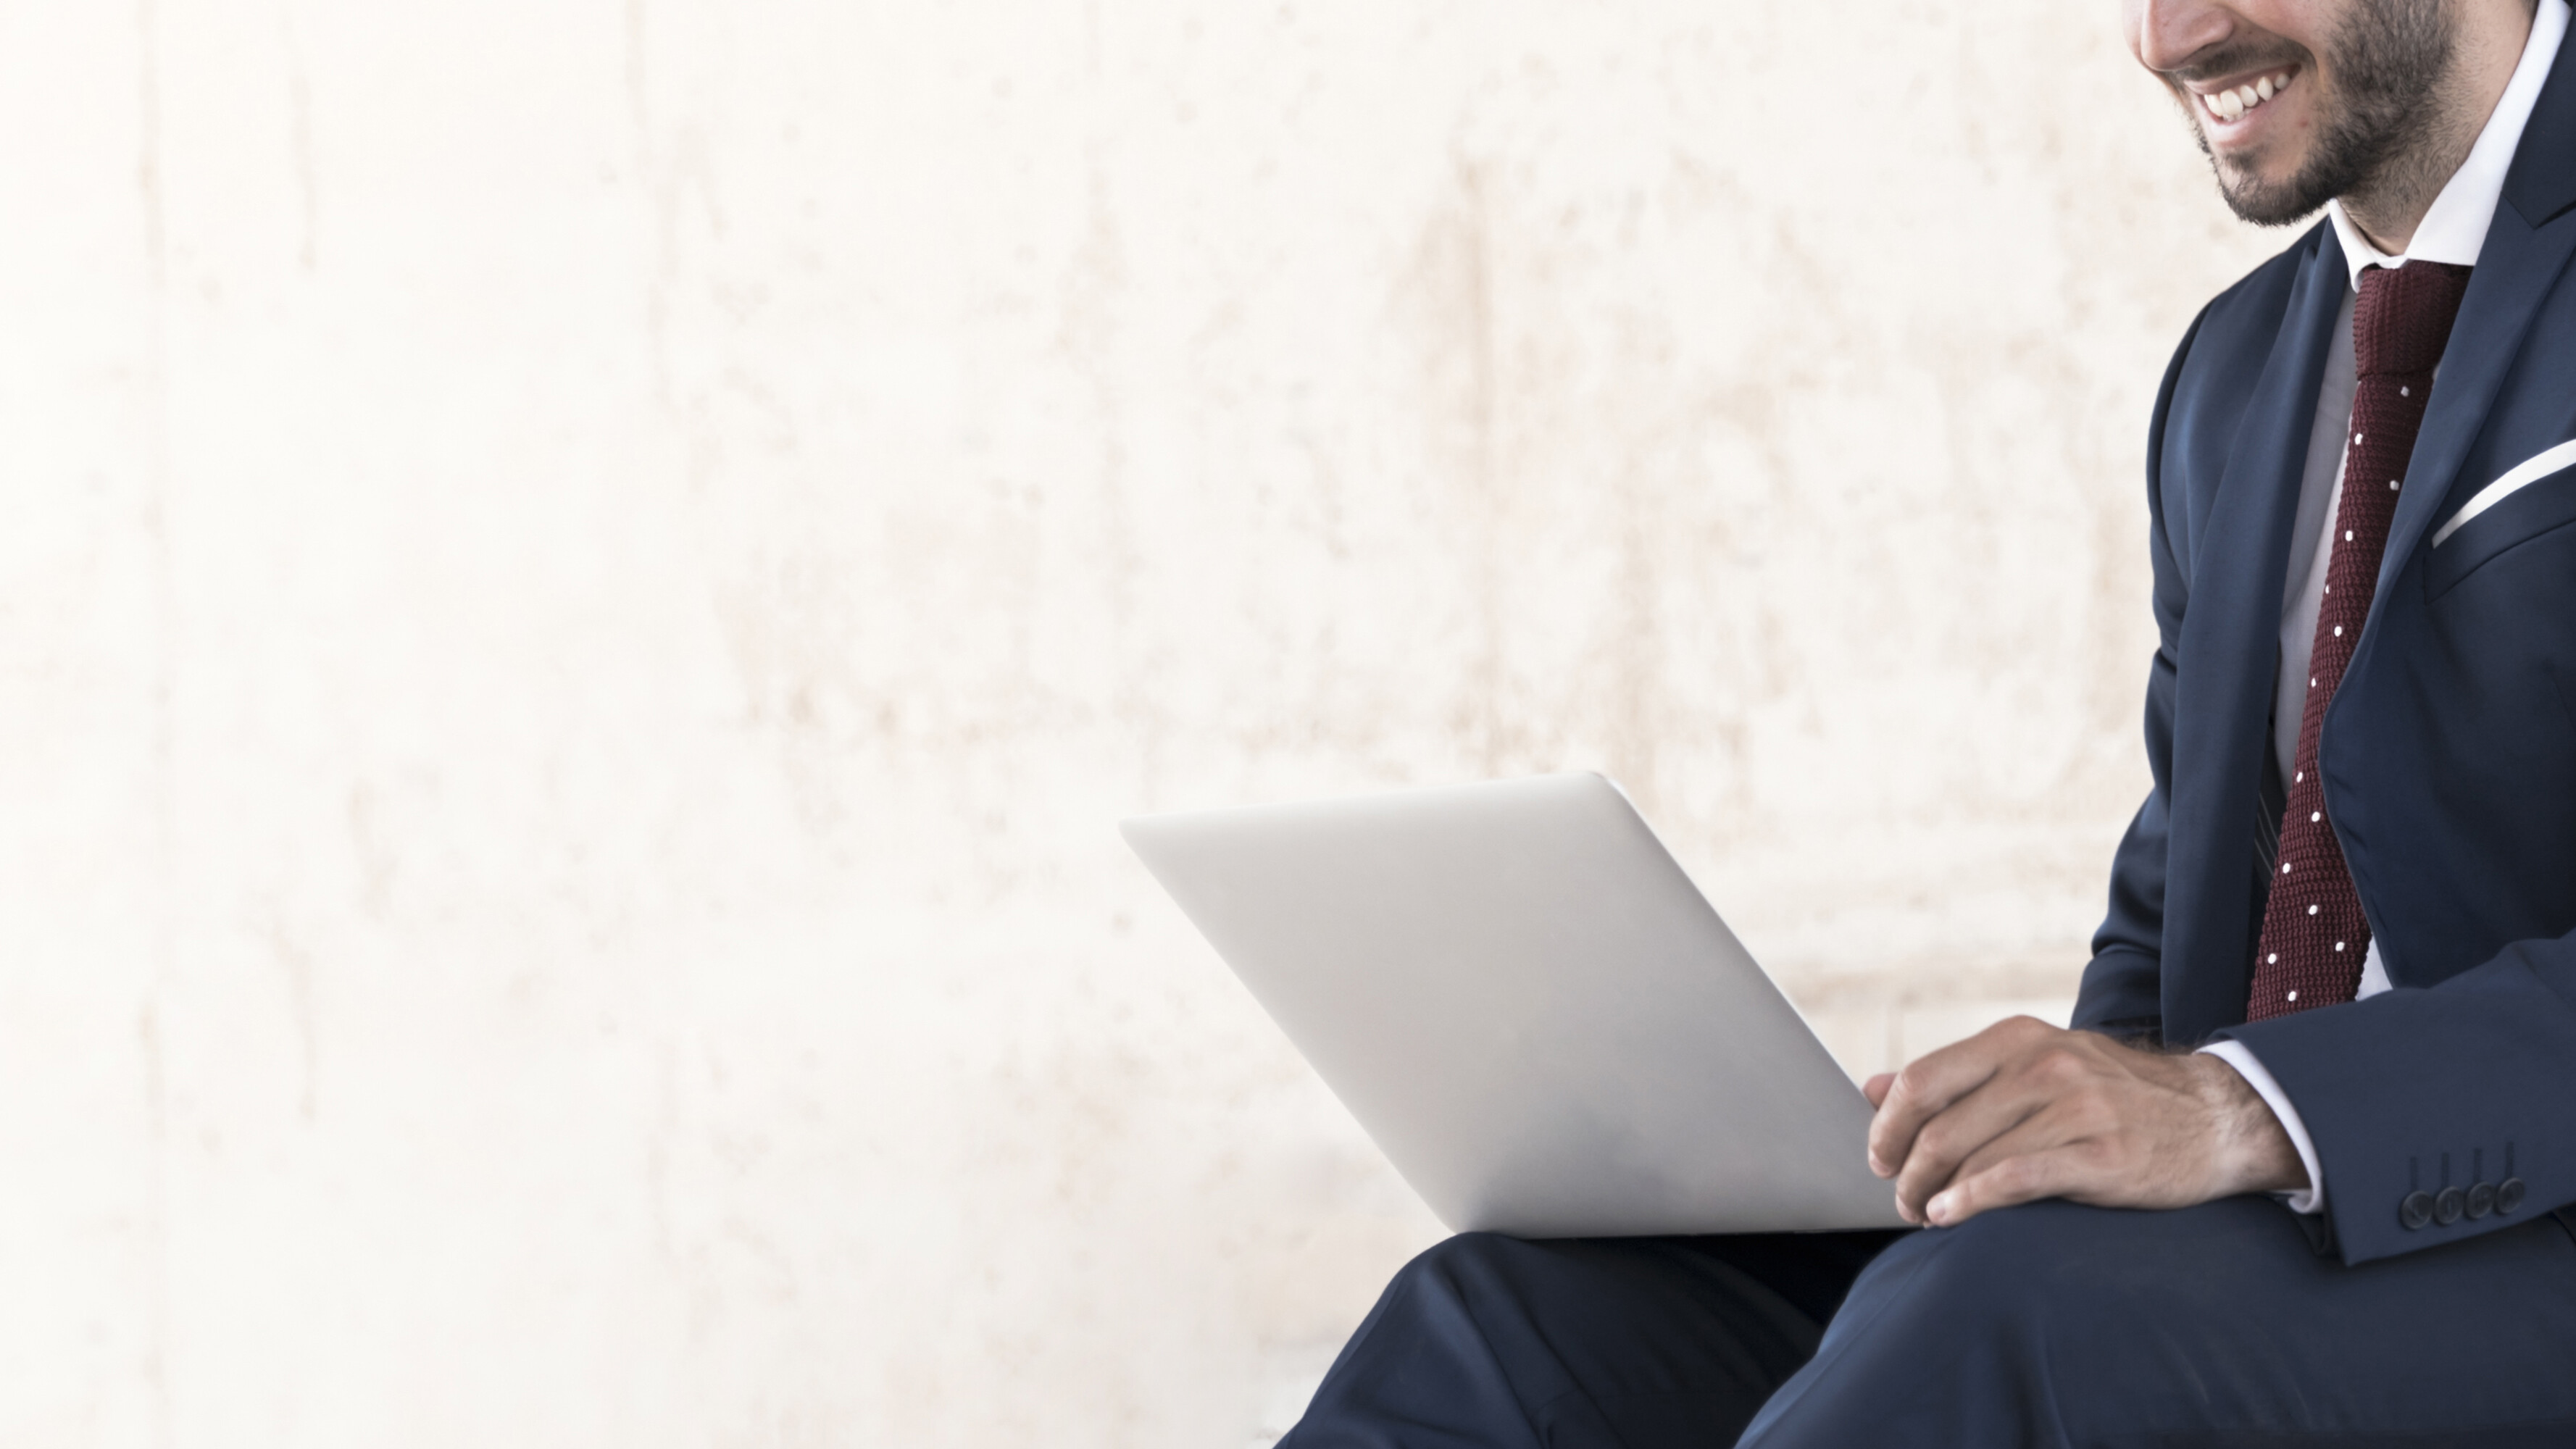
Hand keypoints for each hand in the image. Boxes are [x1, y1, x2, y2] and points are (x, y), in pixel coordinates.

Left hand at [1862, 1015, 2306, 1227]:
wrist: (2215, 1115)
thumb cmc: (2110, 1096)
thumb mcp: (2035, 1065)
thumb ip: (1956, 1077)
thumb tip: (1871, 1089)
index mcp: (2018, 1038)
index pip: (1922, 1079)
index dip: (1887, 1125)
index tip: (1880, 1159)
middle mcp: (2043, 1064)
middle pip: (1938, 1126)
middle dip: (1906, 1173)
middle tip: (1902, 1202)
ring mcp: (2076, 1108)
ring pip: (1970, 1156)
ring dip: (1933, 1196)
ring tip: (1926, 1216)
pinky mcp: (2103, 1155)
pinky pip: (2014, 1180)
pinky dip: (1971, 1203)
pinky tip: (1953, 1218)